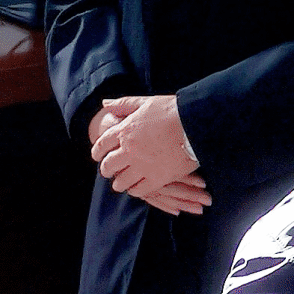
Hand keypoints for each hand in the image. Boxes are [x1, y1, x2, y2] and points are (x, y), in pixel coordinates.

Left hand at [91, 94, 209, 211]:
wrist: (196, 124)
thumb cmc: (172, 110)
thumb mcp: (145, 102)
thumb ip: (123, 104)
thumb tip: (105, 104)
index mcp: (125, 131)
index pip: (102, 144)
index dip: (97, 151)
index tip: (97, 156)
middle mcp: (129, 150)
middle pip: (108, 165)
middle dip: (106, 169)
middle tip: (107, 171)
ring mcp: (142, 166)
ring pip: (121, 181)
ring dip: (118, 183)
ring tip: (120, 184)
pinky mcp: (157, 178)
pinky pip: (139, 190)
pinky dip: (135, 190)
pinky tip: (135, 188)